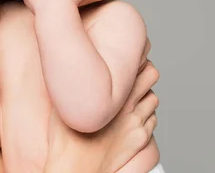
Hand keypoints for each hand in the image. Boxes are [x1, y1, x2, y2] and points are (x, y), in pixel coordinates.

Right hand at [45, 61, 159, 172]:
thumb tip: (70, 67)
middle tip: (131, 71)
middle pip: (151, 76)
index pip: (140, 64)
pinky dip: (146, 114)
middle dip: (143, 70)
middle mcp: (129, 106)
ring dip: (145, 92)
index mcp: (114, 93)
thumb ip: (73, 83)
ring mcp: (136, 124)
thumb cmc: (65, 137)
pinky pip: (152, 120)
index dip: (135, 56)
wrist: (75, 169)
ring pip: (153, 98)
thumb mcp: (61, 101)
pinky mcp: (139, 140)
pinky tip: (133, 115)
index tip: (126, 54)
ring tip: (131, 94)